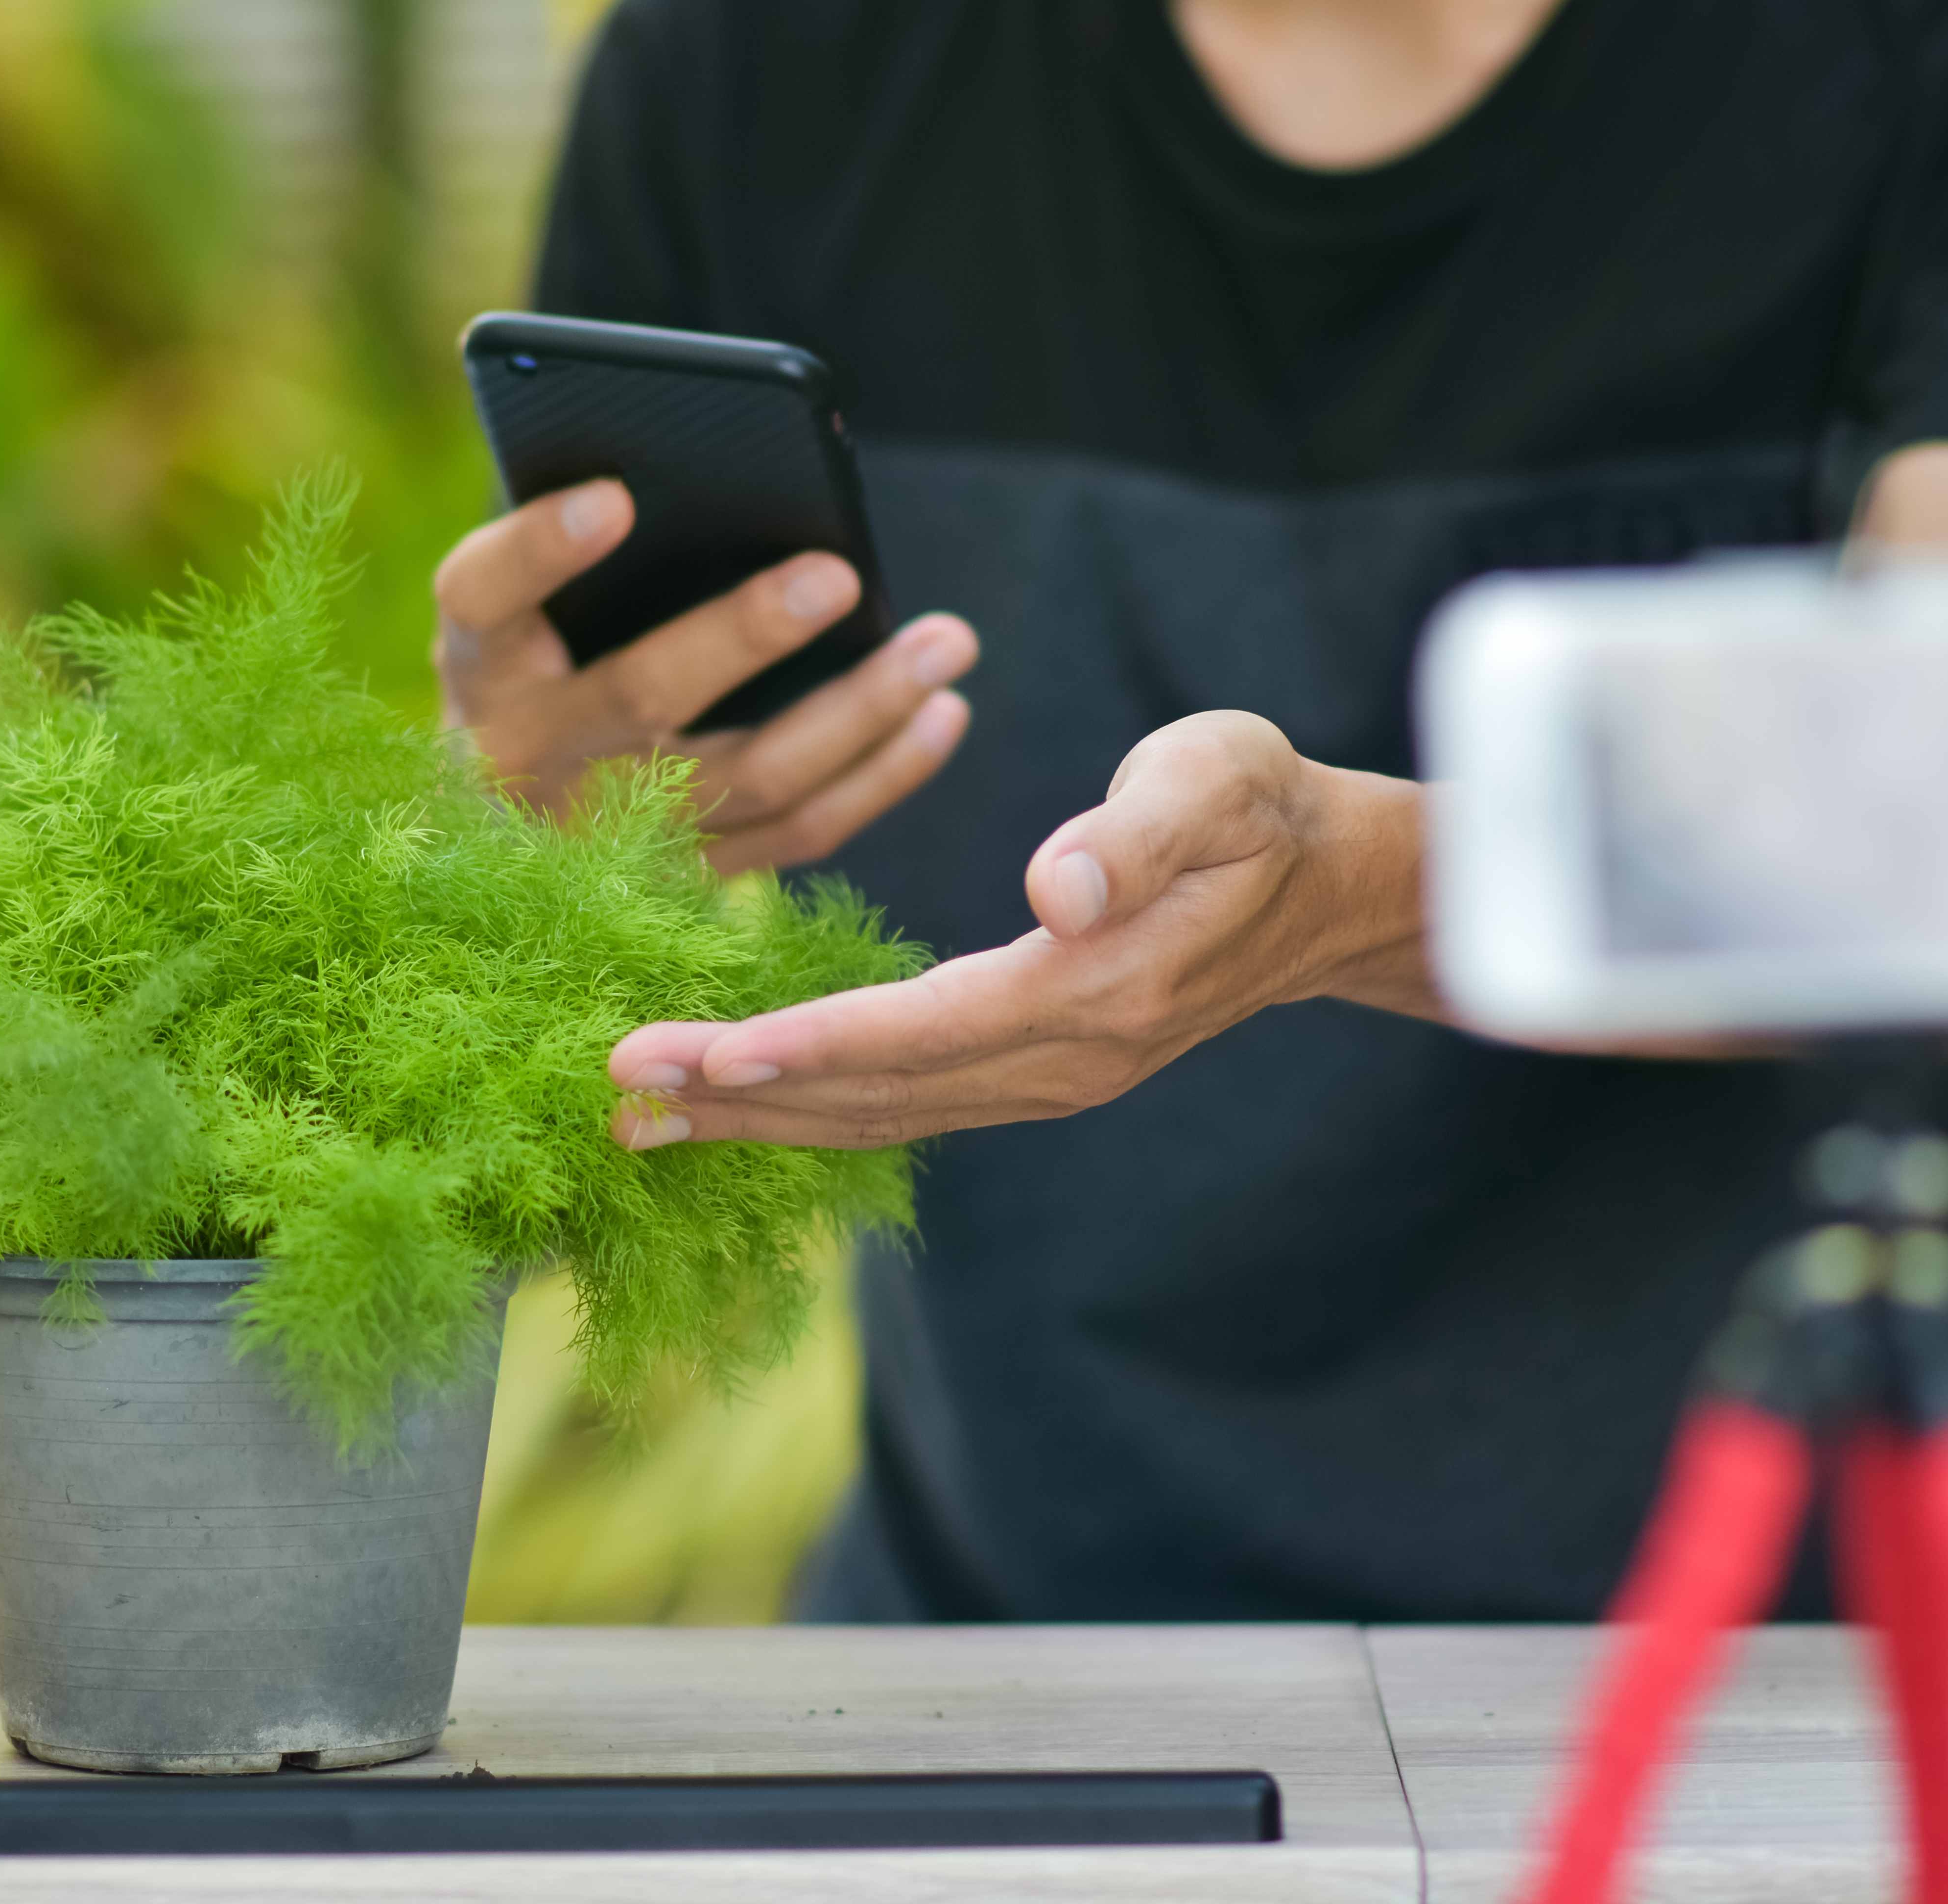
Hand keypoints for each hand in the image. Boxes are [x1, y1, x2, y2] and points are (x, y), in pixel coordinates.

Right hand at [433, 478, 977, 873]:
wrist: (501, 846)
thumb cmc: (538, 676)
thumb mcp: (525, 619)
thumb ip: (583, 559)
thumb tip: (707, 478)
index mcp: (478, 665)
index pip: (483, 596)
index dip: (541, 547)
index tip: (615, 495)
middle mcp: (528, 757)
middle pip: (642, 694)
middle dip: (745, 632)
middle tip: (838, 572)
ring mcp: (611, 836)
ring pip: (754, 775)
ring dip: (862, 708)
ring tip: (945, 643)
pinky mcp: (686, 881)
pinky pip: (799, 833)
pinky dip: (880, 775)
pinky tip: (941, 716)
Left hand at [605, 712, 1434, 1148]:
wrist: (1335, 886)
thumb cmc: (1265, 806)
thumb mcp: (1220, 778)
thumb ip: (1137, 832)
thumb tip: (1054, 891)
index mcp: (1098, 988)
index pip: (921, 1030)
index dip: (804, 1045)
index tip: (692, 1054)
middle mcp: (1069, 1058)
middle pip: (880, 1093)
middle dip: (739, 1099)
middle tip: (612, 1091)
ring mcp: (1057, 1079)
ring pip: (885, 1114)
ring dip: (763, 1119)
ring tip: (642, 1118)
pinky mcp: (1042, 1070)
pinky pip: (911, 1104)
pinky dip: (818, 1108)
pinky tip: (743, 1105)